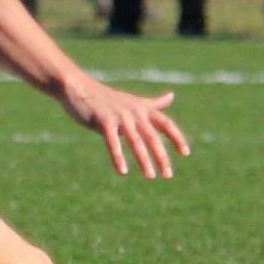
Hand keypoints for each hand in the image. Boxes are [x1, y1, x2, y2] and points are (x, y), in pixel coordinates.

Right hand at [56, 73, 189, 178]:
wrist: (78, 87)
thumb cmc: (105, 97)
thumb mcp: (132, 100)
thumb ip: (152, 104)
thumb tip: (171, 96)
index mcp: (142, 108)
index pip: (166, 123)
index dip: (177, 138)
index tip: (185, 153)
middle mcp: (134, 112)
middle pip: (153, 136)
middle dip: (161, 156)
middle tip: (168, 175)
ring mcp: (119, 116)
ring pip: (135, 141)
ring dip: (144, 160)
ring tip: (150, 176)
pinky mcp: (103, 121)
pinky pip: (113, 141)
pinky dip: (118, 157)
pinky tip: (122, 171)